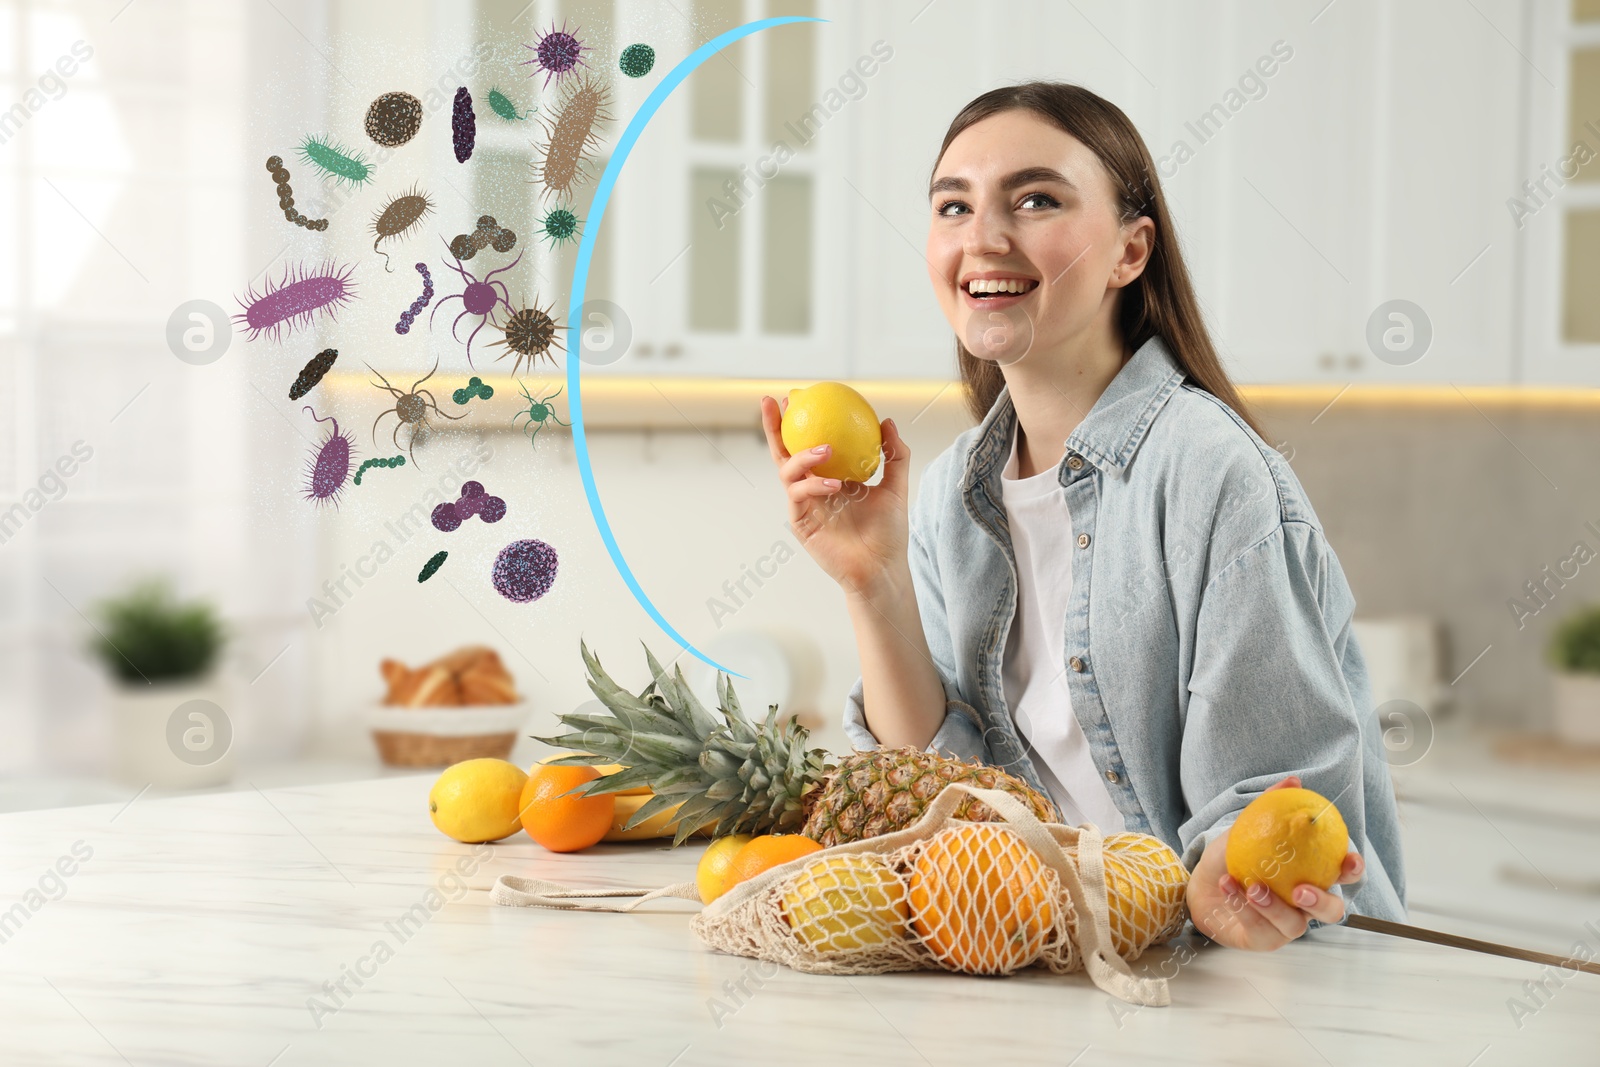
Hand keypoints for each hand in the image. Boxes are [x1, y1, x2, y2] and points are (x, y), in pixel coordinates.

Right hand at [759, 395, 910, 599]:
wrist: (882, 568)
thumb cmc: (888, 533)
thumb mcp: (896, 487)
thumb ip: (894, 455)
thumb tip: (886, 421)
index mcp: (829, 478)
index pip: (807, 445)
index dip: (797, 422)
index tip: (796, 396)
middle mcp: (812, 489)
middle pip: (784, 453)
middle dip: (774, 427)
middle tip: (775, 402)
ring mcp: (804, 505)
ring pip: (787, 472)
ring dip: (802, 457)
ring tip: (825, 450)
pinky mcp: (801, 523)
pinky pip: (799, 497)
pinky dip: (813, 486)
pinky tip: (833, 484)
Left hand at [1184, 775, 1365, 950]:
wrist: (1201, 882)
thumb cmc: (1234, 856)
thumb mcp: (1250, 826)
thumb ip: (1272, 806)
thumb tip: (1293, 780)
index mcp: (1311, 875)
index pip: (1343, 876)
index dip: (1353, 871)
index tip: (1349, 860)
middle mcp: (1305, 905)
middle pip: (1332, 912)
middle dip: (1322, 902)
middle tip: (1301, 890)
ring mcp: (1287, 925)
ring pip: (1294, 925)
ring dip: (1272, 906)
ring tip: (1251, 887)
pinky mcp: (1264, 940)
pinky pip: (1260, 929)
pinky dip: (1243, 907)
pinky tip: (1228, 887)